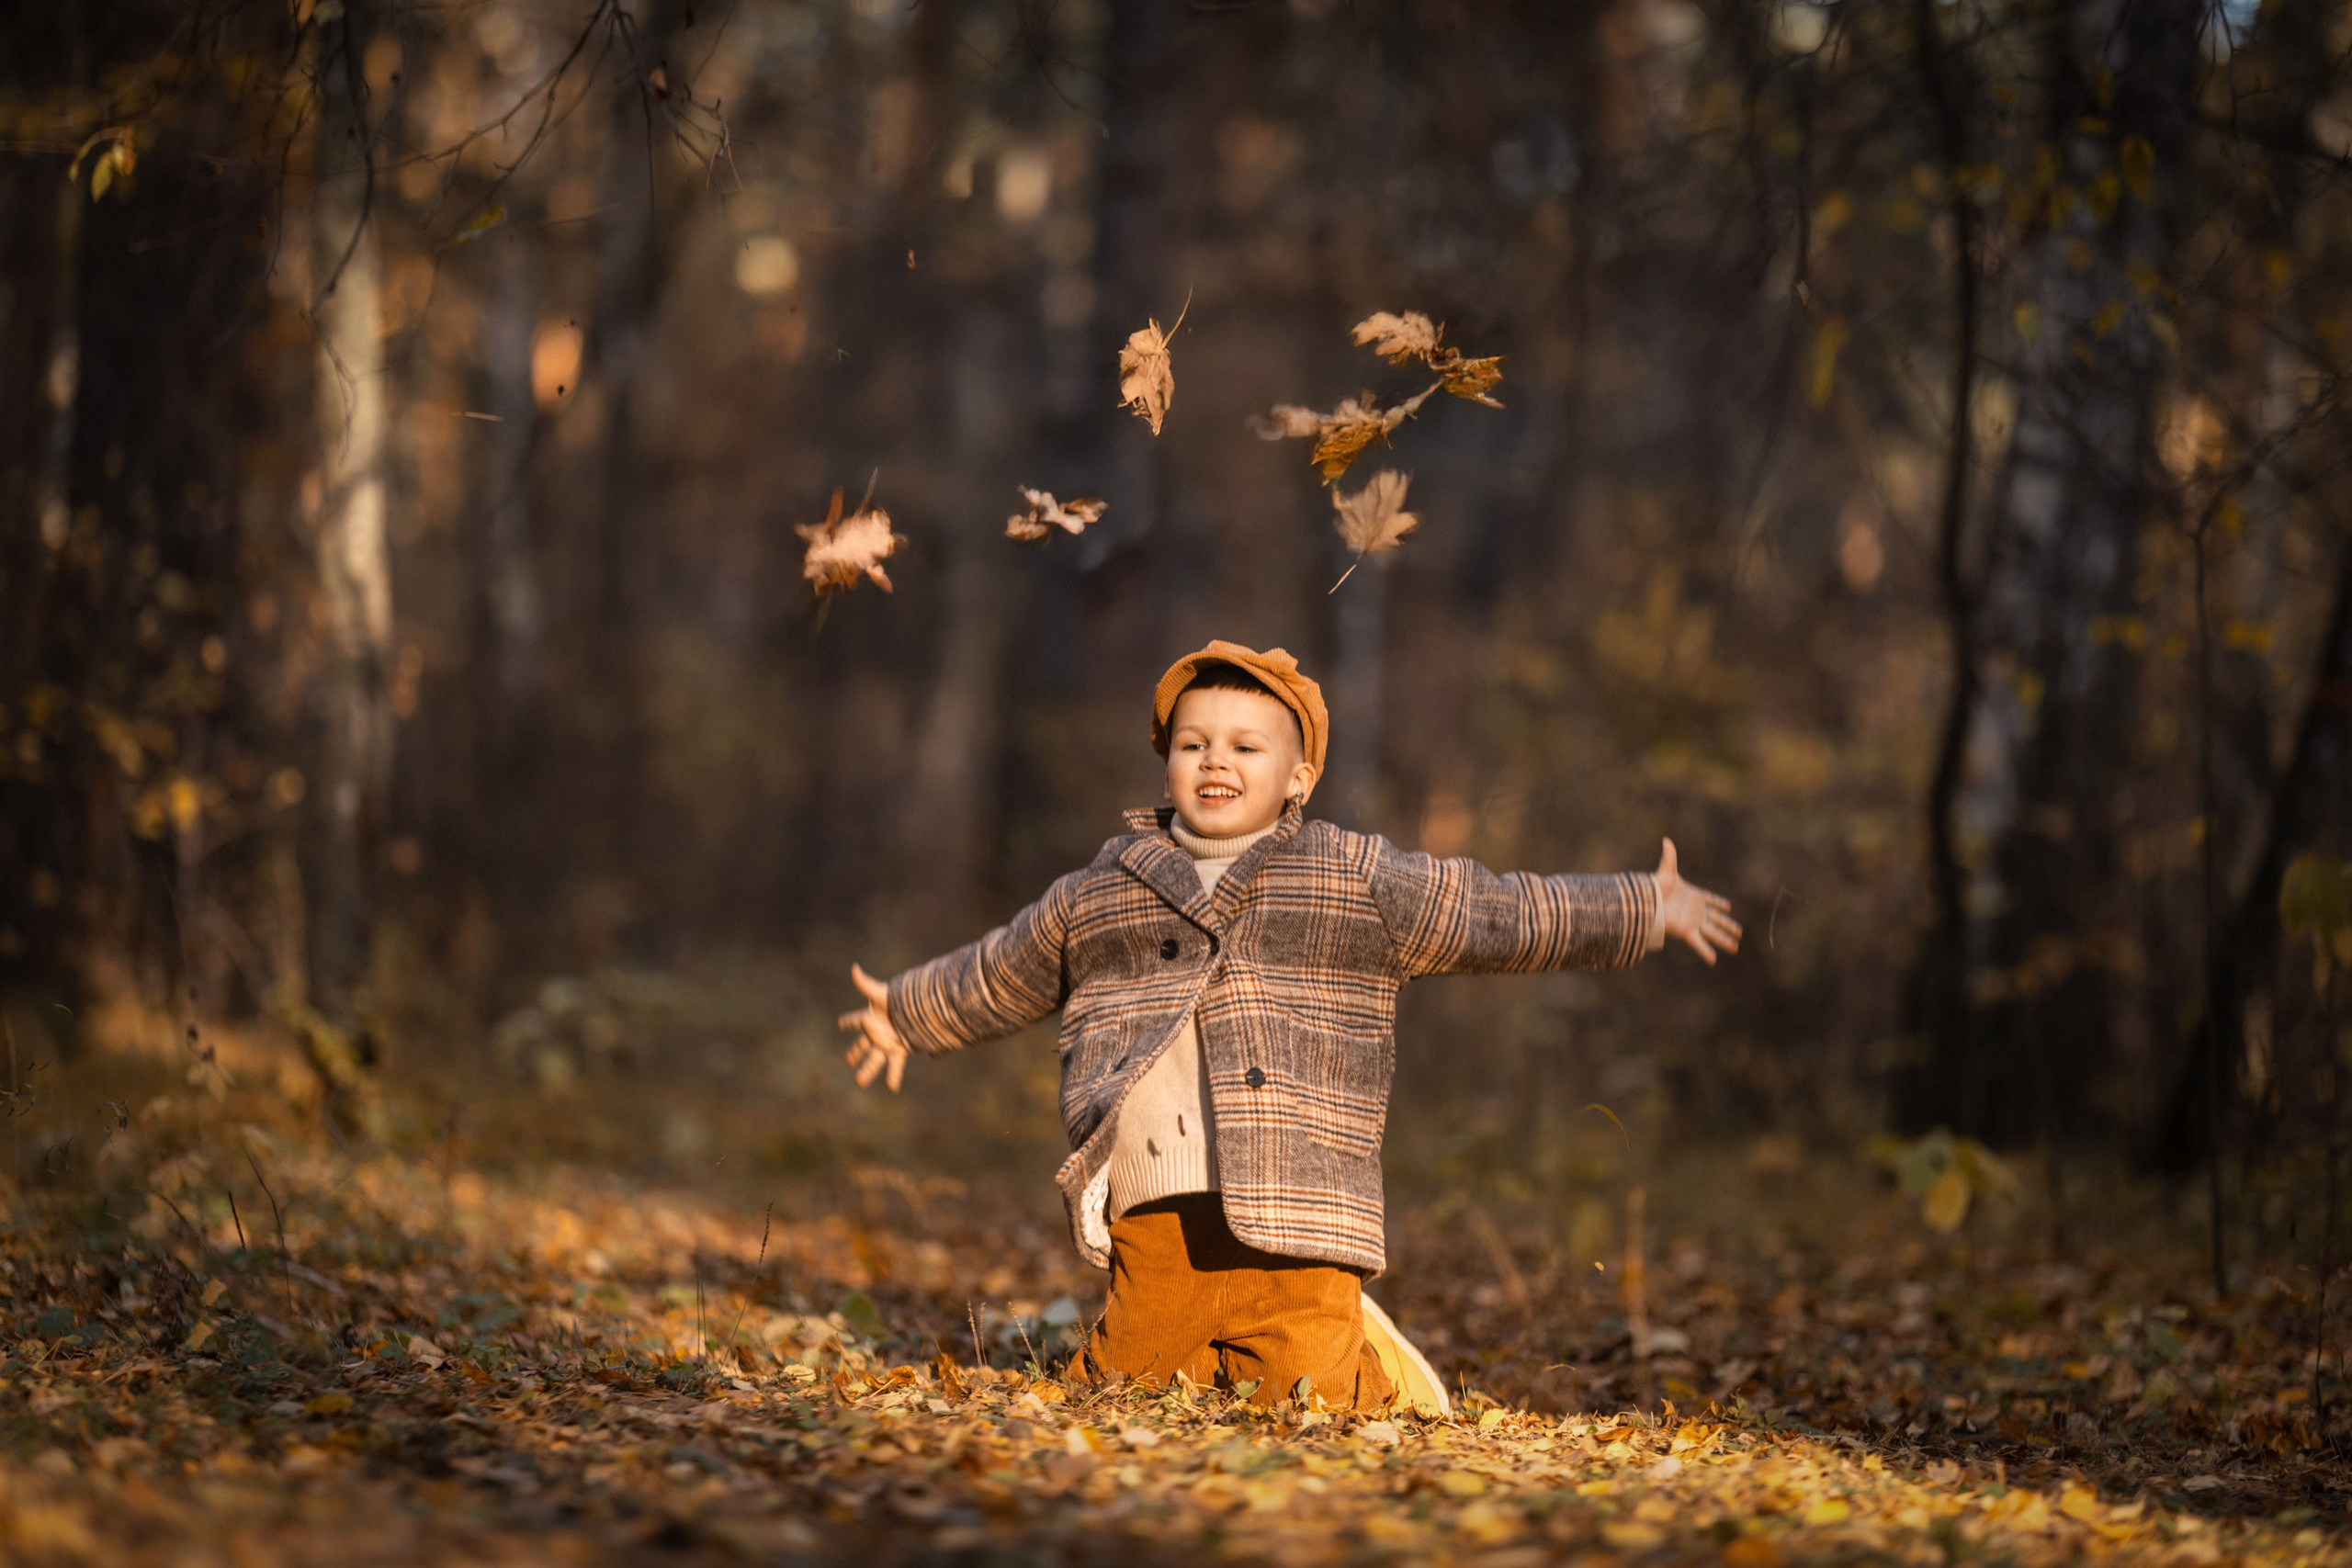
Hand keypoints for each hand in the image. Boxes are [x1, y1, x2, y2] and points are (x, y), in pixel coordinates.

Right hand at [837, 963, 908, 1090]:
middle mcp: (876, 1033)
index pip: (853, 1021)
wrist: (918, 1008)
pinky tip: (892, 1088)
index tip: (840, 1024)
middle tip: (848, 1061)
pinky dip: (894, 1077)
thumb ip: (865, 983)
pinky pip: (895, 1065)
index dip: (847, 1022)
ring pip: (873, 1060)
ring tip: (860, 1082)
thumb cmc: (897, 998)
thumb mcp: (879, 992)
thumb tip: (854, 968)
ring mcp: (886, 1043)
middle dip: (855, 1054)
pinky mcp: (899, 1049)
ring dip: (867, 1072)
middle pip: (861, 1046)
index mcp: (869, 1018)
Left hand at [1653, 838, 1741, 964]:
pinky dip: (1706, 952)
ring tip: (1735, 947)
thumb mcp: (1666, 870)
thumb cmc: (1656, 887)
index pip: (1710, 899)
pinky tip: (1713, 961)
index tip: (1728, 907)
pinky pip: (1699, 943)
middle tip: (1739, 932)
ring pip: (1713, 932)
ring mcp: (1693, 922)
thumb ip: (1669, 856)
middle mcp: (1696, 911)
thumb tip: (1666, 839)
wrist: (1646, 903)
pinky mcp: (1686, 931)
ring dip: (1724, 939)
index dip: (1719, 903)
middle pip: (1717, 919)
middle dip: (1728, 926)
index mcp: (1694, 896)